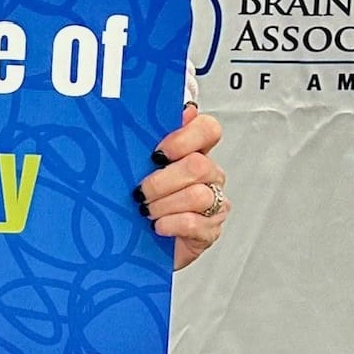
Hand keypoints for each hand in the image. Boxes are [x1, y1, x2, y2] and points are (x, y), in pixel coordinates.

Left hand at [134, 104, 228, 270]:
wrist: (141, 242)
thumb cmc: (143, 198)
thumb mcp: (140, 165)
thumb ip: (150, 137)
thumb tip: (171, 111)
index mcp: (194, 151)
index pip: (208, 129)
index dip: (185, 137)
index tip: (158, 153)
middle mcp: (209, 174)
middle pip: (198, 166)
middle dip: (161, 181)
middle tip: (141, 191)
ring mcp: (214, 202)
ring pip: (196, 195)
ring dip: (163, 205)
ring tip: (146, 210)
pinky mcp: (210, 230)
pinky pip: (194, 223)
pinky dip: (170, 224)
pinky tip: (157, 226)